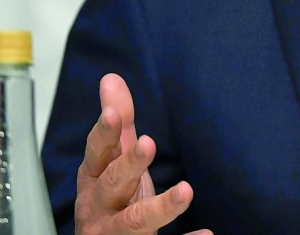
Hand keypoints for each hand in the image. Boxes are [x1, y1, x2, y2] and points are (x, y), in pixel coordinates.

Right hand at [74, 73, 211, 234]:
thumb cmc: (109, 200)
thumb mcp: (112, 162)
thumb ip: (116, 124)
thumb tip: (110, 79)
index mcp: (93, 180)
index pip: (97, 153)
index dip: (103, 134)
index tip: (113, 114)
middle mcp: (100, 208)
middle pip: (113, 184)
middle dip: (129, 165)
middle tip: (149, 143)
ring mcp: (117, 233)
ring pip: (136, 221)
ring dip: (160, 207)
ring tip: (186, 191)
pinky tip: (206, 233)